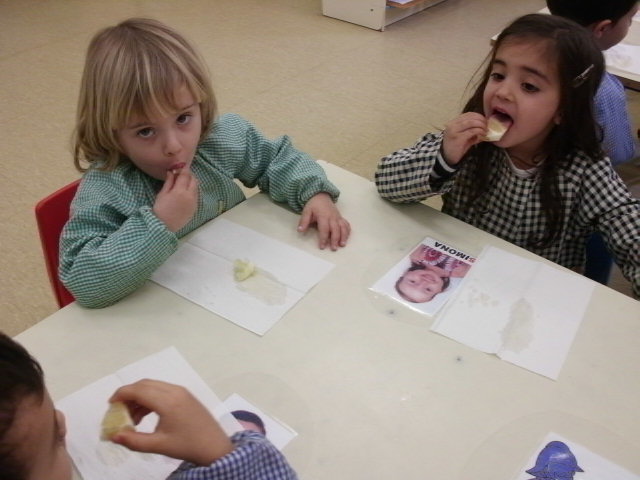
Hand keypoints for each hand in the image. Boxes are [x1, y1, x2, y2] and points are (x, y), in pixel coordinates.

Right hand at [108, 379, 232, 465]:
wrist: (215, 446)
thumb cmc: (187, 445)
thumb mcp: (158, 445)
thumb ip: (134, 440)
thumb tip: (113, 436)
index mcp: (168, 401)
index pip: (139, 390)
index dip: (121, 394)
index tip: (110, 405)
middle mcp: (175, 391)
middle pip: (145, 385)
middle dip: (129, 395)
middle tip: (119, 412)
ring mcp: (182, 391)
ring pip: (154, 387)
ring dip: (139, 398)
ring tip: (132, 419)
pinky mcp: (186, 395)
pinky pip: (162, 390)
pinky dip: (150, 399)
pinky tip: (145, 416)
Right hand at [153, 168, 198, 231]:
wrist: (164, 226)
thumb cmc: (160, 209)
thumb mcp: (162, 194)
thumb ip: (169, 182)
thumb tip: (172, 171)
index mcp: (181, 191)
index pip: (185, 175)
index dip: (184, 169)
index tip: (182, 165)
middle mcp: (190, 196)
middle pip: (194, 180)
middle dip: (189, 175)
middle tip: (182, 174)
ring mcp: (194, 203)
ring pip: (196, 188)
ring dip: (191, 183)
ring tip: (183, 183)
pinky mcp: (195, 208)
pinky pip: (196, 196)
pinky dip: (192, 191)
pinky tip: (185, 192)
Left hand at [298, 193, 349, 249]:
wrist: (321, 196)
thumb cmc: (313, 205)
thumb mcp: (306, 211)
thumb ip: (304, 221)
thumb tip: (300, 230)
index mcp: (323, 216)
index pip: (324, 229)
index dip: (323, 238)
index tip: (322, 246)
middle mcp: (332, 217)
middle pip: (335, 229)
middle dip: (335, 239)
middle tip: (334, 248)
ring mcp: (338, 217)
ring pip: (343, 227)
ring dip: (344, 236)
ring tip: (342, 245)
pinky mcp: (341, 217)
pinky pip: (346, 224)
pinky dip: (348, 231)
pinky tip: (346, 238)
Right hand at [441, 112, 486, 164]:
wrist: (447, 157)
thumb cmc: (456, 147)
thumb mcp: (463, 136)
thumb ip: (471, 130)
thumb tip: (485, 127)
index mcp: (454, 122)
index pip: (468, 114)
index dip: (479, 116)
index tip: (485, 121)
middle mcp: (453, 124)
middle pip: (471, 117)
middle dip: (482, 120)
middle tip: (487, 126)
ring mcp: (454, 130)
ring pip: (472, 122)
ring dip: (481, 125)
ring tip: (485, 131)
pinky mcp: (458, 138)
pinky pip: (472, 131)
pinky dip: (479, 132)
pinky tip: (483, 135)